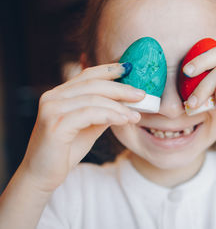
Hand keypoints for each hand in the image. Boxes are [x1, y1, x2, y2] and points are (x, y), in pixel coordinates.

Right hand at [20, 63, 144, 191]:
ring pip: (93, 99)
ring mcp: (51, 109)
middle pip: (93, 84)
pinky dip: (110, 115)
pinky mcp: (54, 124)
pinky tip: (124, 120)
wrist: (43, 176)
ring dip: (119, 106)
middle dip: (121, 88)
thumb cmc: (65, 150)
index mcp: (59, 94)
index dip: (109, 70)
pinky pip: (89, 114)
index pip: (87, 75)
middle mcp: (52, 97)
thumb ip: (103, 111)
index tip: (131, 69)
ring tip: (136, 115)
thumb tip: (126, 102)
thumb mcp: (89, 126)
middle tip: (141, 95)